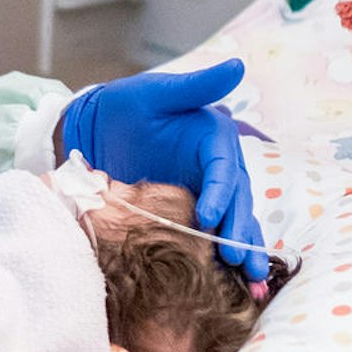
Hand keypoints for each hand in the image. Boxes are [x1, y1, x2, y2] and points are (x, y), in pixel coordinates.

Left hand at [59, 60, 267, 279]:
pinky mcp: (194, 210)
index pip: (224, 169)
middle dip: (240, 231)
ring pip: (234, 222)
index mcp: (216, 138)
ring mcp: (209, 191)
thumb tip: (237, 65)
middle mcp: (220, 166)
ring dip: (244, 251)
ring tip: (252, 283)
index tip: (208, 217)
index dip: (220, 193)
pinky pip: (216, 234)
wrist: (98, 130)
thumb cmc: (127, 104)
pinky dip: (226, 256)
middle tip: (238, 261)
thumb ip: (197, 86)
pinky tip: (240, 285)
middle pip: (238, 201)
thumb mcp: (158, 92)